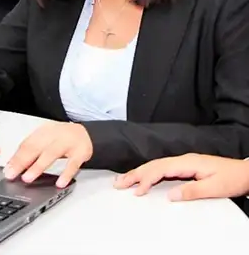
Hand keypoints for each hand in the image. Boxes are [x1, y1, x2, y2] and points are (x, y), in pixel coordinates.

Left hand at [3, 122, 92, 187]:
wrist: (86, 133)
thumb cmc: (62, 138)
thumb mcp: (45, 140)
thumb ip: (32, 151)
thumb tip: (14, 165)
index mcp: (43, 132)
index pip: (26, 144)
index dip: (16, 157)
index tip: (7, 169)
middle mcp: (54, 135)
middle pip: (35, 148)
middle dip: (21, 162)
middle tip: (12, 174)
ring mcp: (68, 143)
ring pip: (51, 154)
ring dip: (38, 167)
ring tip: (27, 178)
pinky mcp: (81, 152)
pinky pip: (73, 164)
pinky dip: (66, 174)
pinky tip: (59, 183)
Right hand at [114, 153, 248, 200]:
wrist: (246, 172)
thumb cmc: (232, 178)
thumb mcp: (215, 188)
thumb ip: (192, 191)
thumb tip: (170, 196)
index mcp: (187, 163)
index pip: (160, 169)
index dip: (146, 179)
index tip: (137, 190)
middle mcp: (183, 160)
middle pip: (153, 165)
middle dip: (134, 174)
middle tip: (118, 183)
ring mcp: (183, 162)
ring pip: (155, 166)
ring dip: (138, 172)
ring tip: (123, 180)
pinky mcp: (185, 167)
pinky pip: (161, 168)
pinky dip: (148, 173)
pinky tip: (142, 177)